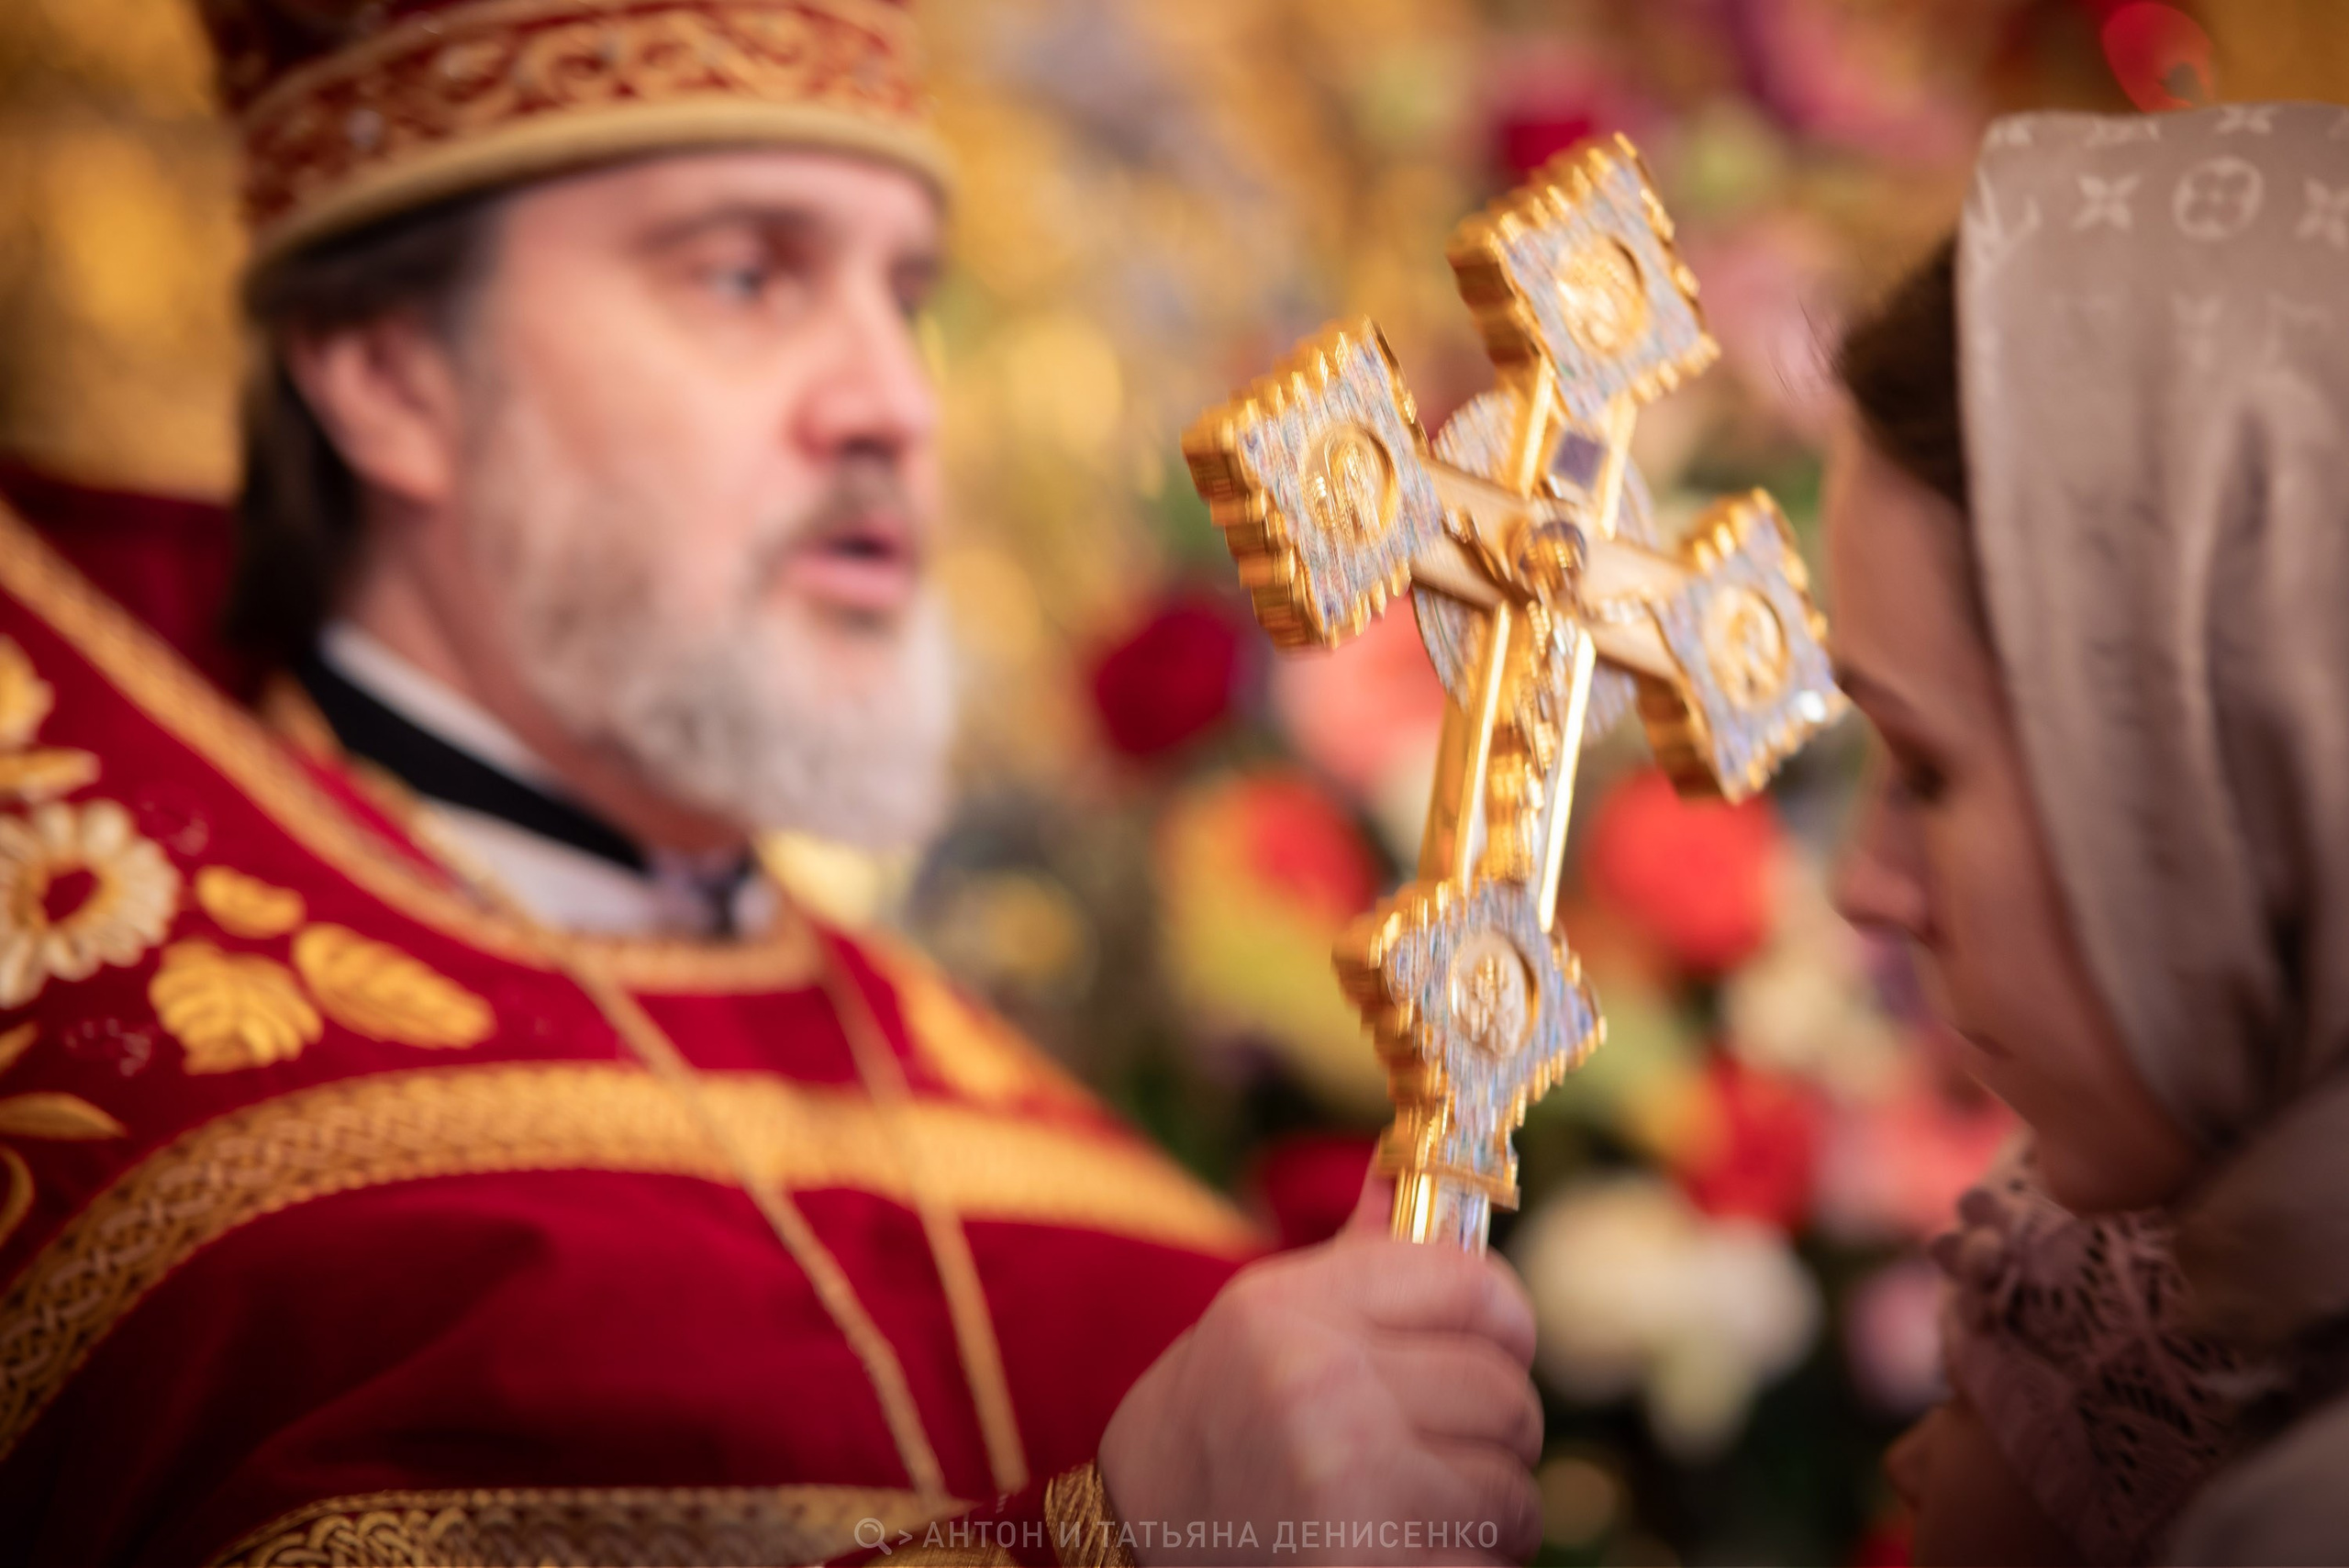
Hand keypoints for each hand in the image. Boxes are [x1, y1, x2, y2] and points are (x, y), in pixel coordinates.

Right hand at [1098, 1173, 1542, 1565]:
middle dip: (1492, 1437)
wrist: (1136, 1546)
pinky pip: (1490, 1563)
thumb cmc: (1203, 1434)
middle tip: (1436, 1458)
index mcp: (1290, 1311)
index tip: (1494, 1351)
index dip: (1505, 1323)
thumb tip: (1400, 1180)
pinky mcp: (1370, 1565)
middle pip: (1505, 1396)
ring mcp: (1347, 1484)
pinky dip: (1467, 1566)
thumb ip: (1351, 1263)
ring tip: (1416, 1514)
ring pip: (1511, 1492)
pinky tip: (1410, 1554)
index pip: (1473, 1287)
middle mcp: (1318, 1388)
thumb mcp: (1257, 1326)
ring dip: (1485, 1516)